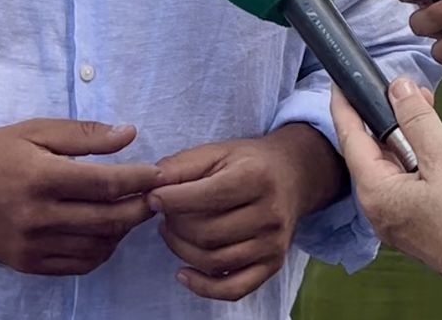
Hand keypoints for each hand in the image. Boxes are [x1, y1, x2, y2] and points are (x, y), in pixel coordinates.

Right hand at [0, 119, 159, 276]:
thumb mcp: (35, 131)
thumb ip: (84, 135)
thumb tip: (130, 134)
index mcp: (41, 176)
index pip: (106, 183)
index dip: (139, 180)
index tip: (158, 173)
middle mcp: (37, 215)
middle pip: (108, 219)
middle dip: (140, 208)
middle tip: (155, 197)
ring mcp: (31, 244)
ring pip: (97, 247)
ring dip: (121, 232)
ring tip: (128, 213)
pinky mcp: (25, 264)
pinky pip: (76, 265)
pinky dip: (99, 252)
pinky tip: (103, 234)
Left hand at [147, 125, 328, 301]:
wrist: (293, 176)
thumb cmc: (246, 163)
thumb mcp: (215, 152)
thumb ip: (180, 166)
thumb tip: (148, 184)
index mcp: (255, 177)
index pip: (207, 196)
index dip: (171, 199)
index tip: (152, 197)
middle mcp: (269, 213)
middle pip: (207, 233)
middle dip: (174, 225)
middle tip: (163, 215)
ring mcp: (273, 243)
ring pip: (214, 261)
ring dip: (181, 250)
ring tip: (171, 232)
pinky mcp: (272, 265)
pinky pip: (234, 289)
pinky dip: (203, 287)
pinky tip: (183, 273)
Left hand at [330, 78, 441, 294]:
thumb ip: (417, 120)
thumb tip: (398, 89)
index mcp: (375, 192)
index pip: (350, 137)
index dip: (345, 105)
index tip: (341, 81)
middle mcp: (376, 209)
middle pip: (369, 151)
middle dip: (384, 117)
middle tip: (405, 90)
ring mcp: (393, 219)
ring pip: (389, 166)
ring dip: (404, 136)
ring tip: (425, 110)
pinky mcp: (412, 224)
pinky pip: (403, 182)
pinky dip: (414, 158)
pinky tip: (433, 144)